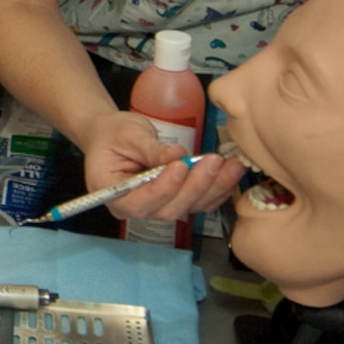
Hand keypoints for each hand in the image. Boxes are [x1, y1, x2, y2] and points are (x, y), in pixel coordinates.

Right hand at [81, 109, 242, 220]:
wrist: (113, 136)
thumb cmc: (112, 134)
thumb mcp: (127, 134)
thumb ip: (151, 148)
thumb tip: (178, 155)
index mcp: (113, 194)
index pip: (139, 202)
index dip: (162, 189)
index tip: (180, 166)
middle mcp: (135, 207)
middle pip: (169, 209)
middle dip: (194, 187)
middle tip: (211, 161)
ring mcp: (157, 207)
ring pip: (189, 207)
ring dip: (213, 188)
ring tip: (230, 164)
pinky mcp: (175, 200)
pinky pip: (199, 202)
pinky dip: (218, 188)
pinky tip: (231, 171)